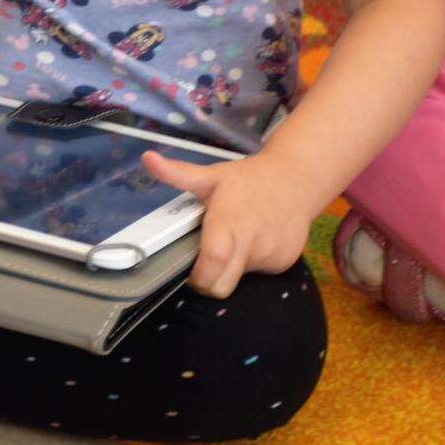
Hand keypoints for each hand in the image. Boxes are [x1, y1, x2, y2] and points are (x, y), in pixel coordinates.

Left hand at [140, 149, 314, 297]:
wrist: (297, 179)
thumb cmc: (248, 179)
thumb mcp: (211, 175)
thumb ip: (177, 173)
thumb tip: (147, 158)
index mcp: (229, 222)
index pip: (213, 260)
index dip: (198, 276)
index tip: (190, 274)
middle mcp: (252, 242)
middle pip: (223, 286)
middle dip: (210, 283)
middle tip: (205, 266)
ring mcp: (272, 254)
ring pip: (242, 279)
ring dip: (232, 268)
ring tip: (235, 241)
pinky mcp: (287, 262)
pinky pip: (262, 272)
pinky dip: (254, 263)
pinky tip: (256, 241)